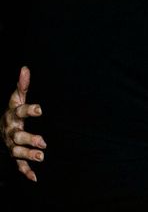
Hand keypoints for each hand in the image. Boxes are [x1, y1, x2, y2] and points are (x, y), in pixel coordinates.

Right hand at [1, 66, 44, 181]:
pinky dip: (25, 171)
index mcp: (12, 115)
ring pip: (17, 151)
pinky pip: (18, 165)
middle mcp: (10, 131)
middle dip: (30, 139)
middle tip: (44, 143)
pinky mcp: (14, 155)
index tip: (41, 109)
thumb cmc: (13, 111)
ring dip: (28, 155)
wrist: (0, 127)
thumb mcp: (16, 98)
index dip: (30, 110)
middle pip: (18, 136)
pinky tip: (34, 178)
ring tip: (41, 157)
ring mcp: (11, 144)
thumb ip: (22, 85)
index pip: (20, 111)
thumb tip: (25, 68)